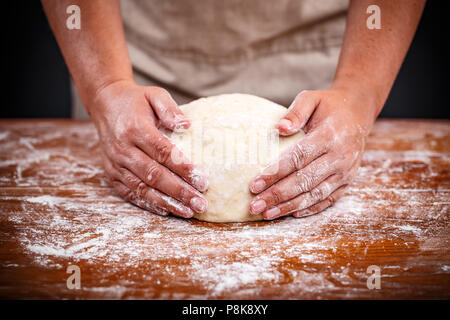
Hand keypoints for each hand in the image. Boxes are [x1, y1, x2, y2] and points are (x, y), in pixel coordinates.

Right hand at [89, 80, 208, 217]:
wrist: (105, 104)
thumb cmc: (135, 101)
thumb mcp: (154, 94)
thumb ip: (170, 108)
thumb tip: (187, 125)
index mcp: (135, 129)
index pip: (162, 153)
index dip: (183, 169)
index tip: (203, 181)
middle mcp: (123, 149)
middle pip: (154, 175)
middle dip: (179, 192)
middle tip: (201, 204)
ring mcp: (115, 163)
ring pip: (142, 188)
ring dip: (166, 202)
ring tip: (188, 212)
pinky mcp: (111, 173)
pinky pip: (129, 193)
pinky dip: (148, 203)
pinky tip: (166, 211)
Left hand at [248, 87, 376, 218]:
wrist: (358, 112)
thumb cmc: (328, 106)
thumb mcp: (311, 98)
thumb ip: (295, 111)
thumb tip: (279, 128)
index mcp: (329, 136)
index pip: (297, 158)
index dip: (275, 173)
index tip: (254, 185)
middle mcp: (340, 157)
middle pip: (304, 181)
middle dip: (277, 195)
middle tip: (254, 206)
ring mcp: (346, 172)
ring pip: (315, 194)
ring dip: (289, 206)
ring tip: (267, 214)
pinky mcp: (348, 181)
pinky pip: (328, 200)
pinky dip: (310, 209)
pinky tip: (291, 214)